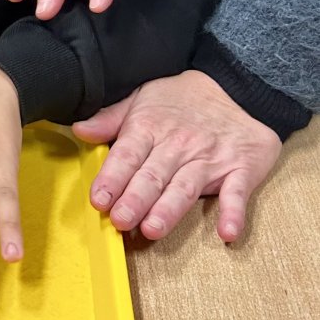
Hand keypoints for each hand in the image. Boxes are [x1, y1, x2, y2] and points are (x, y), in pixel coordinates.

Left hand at [73, 71, 281, 241]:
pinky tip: (226, 233)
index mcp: (150, 128)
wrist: (236, 86)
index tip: (98, 199)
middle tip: (120, 220)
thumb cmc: (180, 99)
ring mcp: (210, 158)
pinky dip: (234, 213)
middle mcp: (178, 145)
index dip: (112, 178)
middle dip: (135, 199)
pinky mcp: (240, 169)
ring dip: (169, 209)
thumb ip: (110, 119)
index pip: (127, 155)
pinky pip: (237, 192)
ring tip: (152, 229)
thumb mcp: (141, 99)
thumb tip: (79, 130)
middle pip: (153, 176)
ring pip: (186, 186)